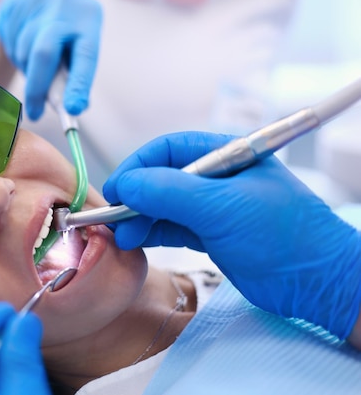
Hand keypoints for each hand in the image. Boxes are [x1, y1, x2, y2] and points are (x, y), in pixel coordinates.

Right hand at [0, 0, 101, 119]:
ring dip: (27, 72)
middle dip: (38, 87)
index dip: (78, 85)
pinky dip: (16, 58)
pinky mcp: (14, 5)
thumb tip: (72, 107)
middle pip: (45, 52)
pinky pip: (10, 44)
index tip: (72, 110)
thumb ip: (76, 78)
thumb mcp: (77, 52)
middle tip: (36, 113)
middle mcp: (65, 7)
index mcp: (88, 20)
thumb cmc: (66, 38)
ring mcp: (37, 3)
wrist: (38, 3)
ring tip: (35, 71)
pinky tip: (23, 51)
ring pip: (24, 52)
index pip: (85, 56)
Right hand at [103, 131, 360, 338]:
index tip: (115, 189)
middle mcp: (216, 178)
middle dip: (135, 197)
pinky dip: (152, 233)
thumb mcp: (221, 207)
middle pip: (161, 178)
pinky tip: (136, 240)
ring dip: (139, 218)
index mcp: (225, 154)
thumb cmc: (283, 235)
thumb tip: (125, 185)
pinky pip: (172, 227)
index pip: (168, 149)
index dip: (137, 166)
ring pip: (163, 205)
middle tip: (114, 218)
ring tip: (122, 235)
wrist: (317, 283)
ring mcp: (213, 207)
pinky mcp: (211, 234)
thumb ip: (168, 192)